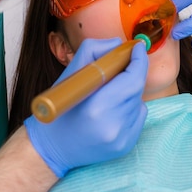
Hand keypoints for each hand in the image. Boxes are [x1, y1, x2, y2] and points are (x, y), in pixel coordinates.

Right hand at [24, 38, 147, 177]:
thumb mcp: (69, 74)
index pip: (132, 79)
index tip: (137, 47)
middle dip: (133, 72)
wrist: (52, 147)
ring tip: (108, 93)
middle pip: (136, 89)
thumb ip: (93, 51)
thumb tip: (118, 44)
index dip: (138, 60)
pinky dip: (129, 108)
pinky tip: (111, 110)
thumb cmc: (59, 109)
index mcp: (97, 107)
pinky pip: (137, 117)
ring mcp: (121, 139)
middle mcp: (112, 125)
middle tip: (125, 62)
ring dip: (128, 91)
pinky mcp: (126, 146)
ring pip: (138, 102)